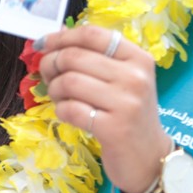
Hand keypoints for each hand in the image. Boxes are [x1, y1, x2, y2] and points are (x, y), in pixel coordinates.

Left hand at [36, 24, 168, 192]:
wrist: (150, 157)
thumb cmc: (129, 114)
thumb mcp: (122, 80)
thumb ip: (95, 57)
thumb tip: (56, 35)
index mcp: (138, 58)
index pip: (92, 34)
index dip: (61, 37)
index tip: (42, 45)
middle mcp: (135, 77)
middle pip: (74, 56)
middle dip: (51, 65)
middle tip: (48, 77)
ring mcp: (126, 103)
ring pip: (69, 81)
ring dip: (54, 90)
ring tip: (60, 98)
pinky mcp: (114, 129)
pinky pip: (70, 109)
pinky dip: (61, 110)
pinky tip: (68, 114)